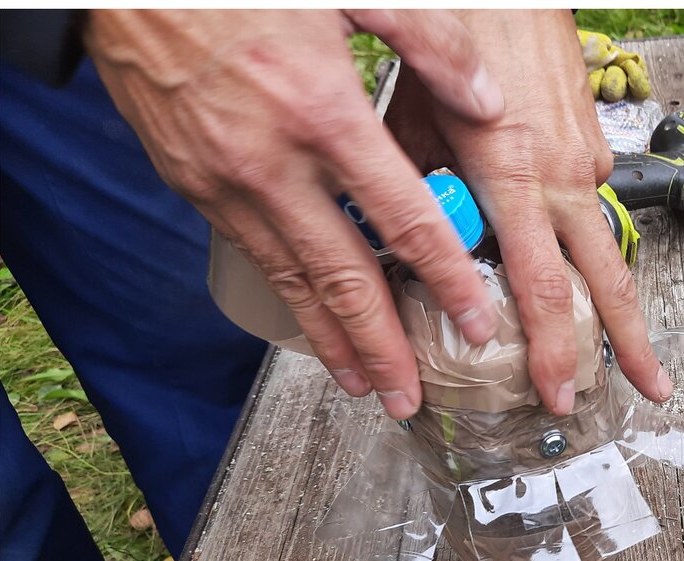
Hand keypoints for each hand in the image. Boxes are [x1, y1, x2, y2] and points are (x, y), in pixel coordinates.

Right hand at [84, 9, 506, 418]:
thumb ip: (431, 42)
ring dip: (333, 342)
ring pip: (293, 281)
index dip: (445, 278)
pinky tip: (314, 324)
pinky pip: (257, 256)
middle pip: (344, 276)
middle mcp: (272, 163)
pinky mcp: (194, 186)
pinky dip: (291, 300)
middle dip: (384, 346)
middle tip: (413, 395)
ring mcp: (226, 182)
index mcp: (323, 112)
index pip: (404, 219)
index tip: (475, 320)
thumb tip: (489, 102)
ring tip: (367, 386)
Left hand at [385, 9, 671, 413]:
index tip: (556, 392)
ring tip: (610, 341)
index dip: (553, 349)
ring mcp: (585, 160)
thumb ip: (418, 185)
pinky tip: (564, 252)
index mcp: (516, 175)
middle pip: (610, 280)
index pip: (545, 287)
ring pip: (603, 245)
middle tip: (647, 390)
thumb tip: (405, 238)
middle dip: (629, 343)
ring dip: (608, 297)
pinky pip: (587, 205)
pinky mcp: (592, 143)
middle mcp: (563, 175)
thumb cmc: (464, 32)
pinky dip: (578, 239)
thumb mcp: (415, 115)